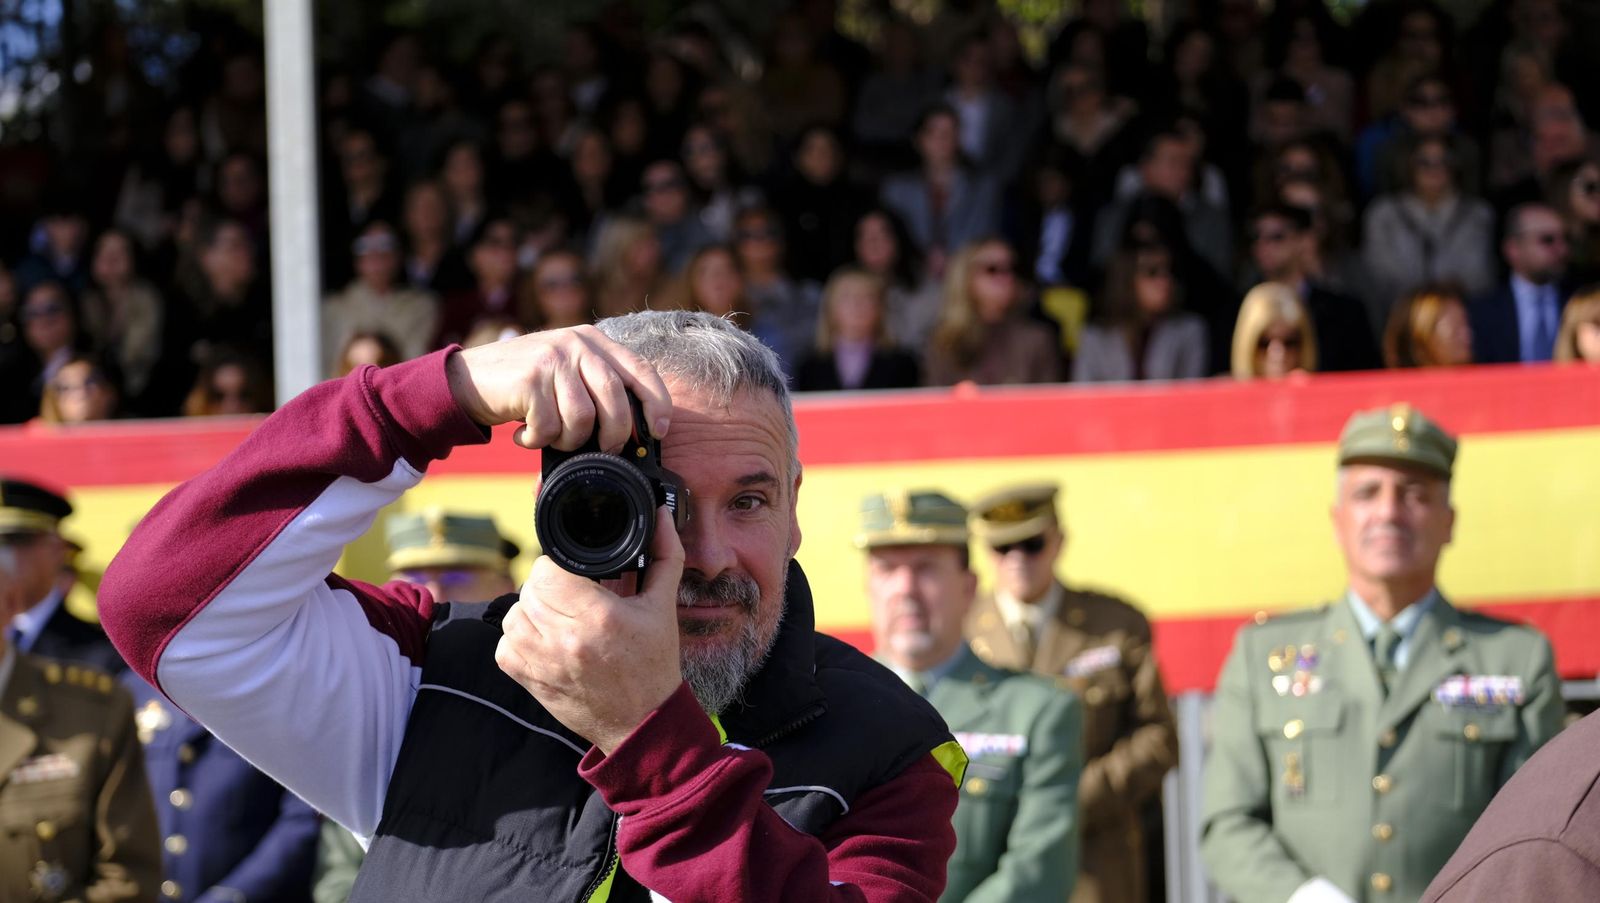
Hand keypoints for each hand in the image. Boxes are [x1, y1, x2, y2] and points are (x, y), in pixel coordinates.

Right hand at [445, 325, 672, 451]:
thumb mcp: (567, 373)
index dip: (657, 405)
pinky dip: (537, 440)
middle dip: (614, 435)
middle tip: (602, 450)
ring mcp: (552, 359)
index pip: (642, 371)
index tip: (659, 432)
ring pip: (583, 419)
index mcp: (594, 341)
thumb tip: (635, 432)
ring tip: (551, 435)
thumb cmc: (526, 385)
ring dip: (568, 440)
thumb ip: (599, 388)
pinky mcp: (530, 379)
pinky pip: (550, 427)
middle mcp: (576, 344)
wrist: (467, 379)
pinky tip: (525, 432)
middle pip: (616, 400)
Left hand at [495, 506, 686, 754]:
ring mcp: (542, 662)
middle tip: (571, 593)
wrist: (642, 723)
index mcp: (599, 617)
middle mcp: (565, 640)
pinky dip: (519, 637)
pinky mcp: (529, 680)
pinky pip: (504, 645)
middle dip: (548, 585)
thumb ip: (664, 555)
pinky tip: (545, 638)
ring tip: (558, 614)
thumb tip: (660, 516)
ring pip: (513, 613)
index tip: (574, 572)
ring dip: (531, 609)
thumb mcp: (663, 607)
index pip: (549, 570)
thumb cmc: (653, 665)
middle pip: (530, 588)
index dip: (558, 564)